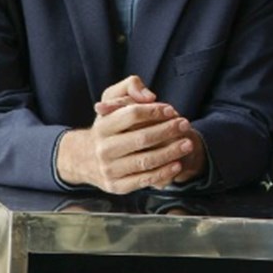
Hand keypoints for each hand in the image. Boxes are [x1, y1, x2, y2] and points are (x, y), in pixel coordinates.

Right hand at [57, 76, 206, 192]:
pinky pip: (144, 180)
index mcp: (102, 126)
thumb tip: (149, 97)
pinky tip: (177, 164)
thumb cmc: (109, 126)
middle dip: (168, 131)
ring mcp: (109, 169)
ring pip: (145, 161)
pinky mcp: (116, 186)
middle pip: (142, 138)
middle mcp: (103, 149)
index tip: (171, 110)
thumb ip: (130, 87)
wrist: (84, 159)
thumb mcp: (112, 100)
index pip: (131, 114)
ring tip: (188, 144)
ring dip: (170, 152)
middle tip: (185, 125)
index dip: (154, 111)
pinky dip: (163, 173)